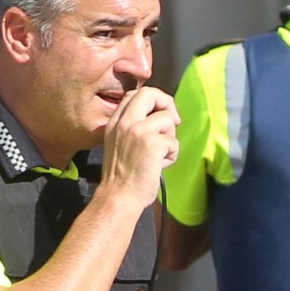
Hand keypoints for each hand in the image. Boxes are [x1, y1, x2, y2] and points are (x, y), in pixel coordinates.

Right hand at [101, 87, 179, 209]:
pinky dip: (171, 156)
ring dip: (170, 138)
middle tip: (174, 121)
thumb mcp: (119, 145)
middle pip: (150, 93)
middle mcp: (125, 122)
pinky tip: (159, 166)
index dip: (153, 100)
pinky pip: (173, 142)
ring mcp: (137, 130)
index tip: (160, 113)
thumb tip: (159, 117)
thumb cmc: (122, 177)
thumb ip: (132, 128)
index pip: (134, 95)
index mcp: (115, 122)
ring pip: (167, 119)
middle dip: (167, 104)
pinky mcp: (152, 143)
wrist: (118, 196)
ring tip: (159, 156)